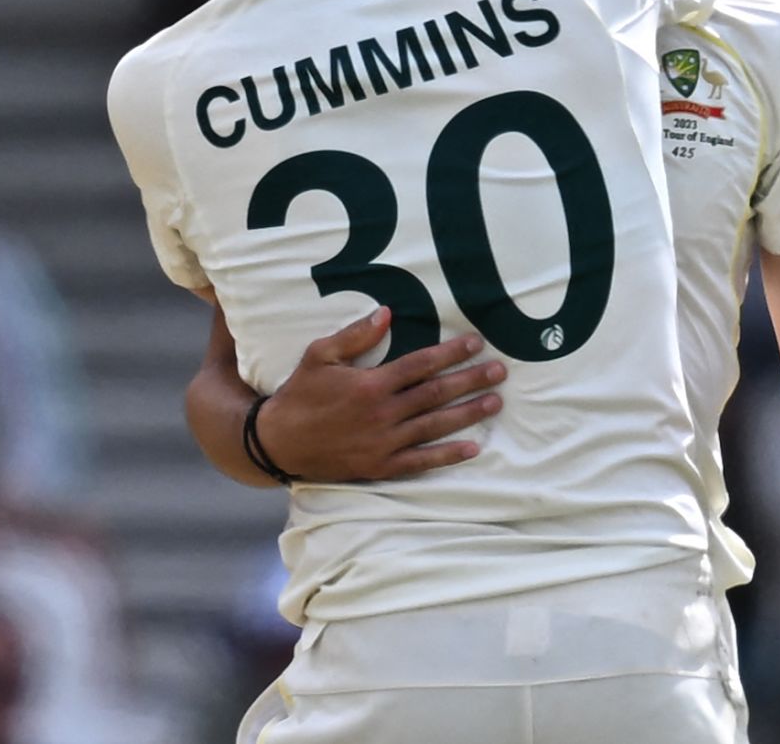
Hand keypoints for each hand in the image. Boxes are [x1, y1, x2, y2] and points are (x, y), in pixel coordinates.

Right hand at [258, 307, 506, 481]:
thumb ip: (356, 335)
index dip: (451, 353)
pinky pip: (421, 461)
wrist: (278, 443)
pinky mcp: (381, 466)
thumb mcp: (320, 355)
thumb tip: (388, 312)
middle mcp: (383, 414)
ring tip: (495, 402)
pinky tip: (472, 448)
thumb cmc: (300, 394)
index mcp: (371, 384)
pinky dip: (448, 456)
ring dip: (468, 414)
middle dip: (471, 380)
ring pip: (435, 426)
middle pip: (436, 394)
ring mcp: (384, 443)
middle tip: (500, 371)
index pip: (421, 365)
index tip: (476, 343)